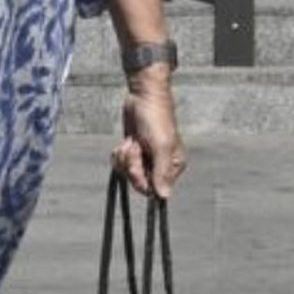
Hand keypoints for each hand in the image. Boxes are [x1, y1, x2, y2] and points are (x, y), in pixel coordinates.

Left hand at [114, 75, 186, 200]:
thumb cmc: (156, 119)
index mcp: (174, 166)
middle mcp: (161, 165)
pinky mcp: (133, 151)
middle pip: (138, 182)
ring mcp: (146, 158)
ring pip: (127, 172)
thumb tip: (164, 197)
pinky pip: (120, 163)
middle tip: (135, 146)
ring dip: (125, 157)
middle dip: (132, 165)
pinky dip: (119, 153)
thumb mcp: (161, 146)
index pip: (154, 189)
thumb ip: (161, 173)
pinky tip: (126, 140)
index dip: (142, 179)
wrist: (143, 96)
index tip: (140, 161)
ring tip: (133, 141)